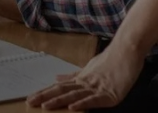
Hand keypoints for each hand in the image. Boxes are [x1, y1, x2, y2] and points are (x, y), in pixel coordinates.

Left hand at [26, 42, 143, 109]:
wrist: (127, 50)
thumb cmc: (111, 60)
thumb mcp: (89, 68)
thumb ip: (73, 76)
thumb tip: (56, 77)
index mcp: (81, 79)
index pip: (59, 87)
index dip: (45, 92)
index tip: (31, 97)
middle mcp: (86, 83)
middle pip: (62, 90)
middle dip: (45, 97)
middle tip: (30, 102)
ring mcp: (97, 88)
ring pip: (75, 95)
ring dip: (59, 101)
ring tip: (46, 106)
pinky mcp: (110, 94)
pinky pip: (94, 99)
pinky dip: (83, 103)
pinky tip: (72, 107)